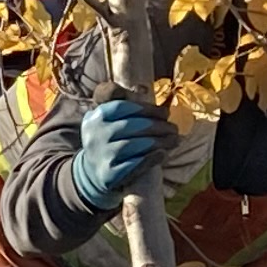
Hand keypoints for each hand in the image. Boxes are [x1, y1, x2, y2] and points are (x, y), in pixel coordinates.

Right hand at [68, 97, 171, 212]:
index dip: (146, 108)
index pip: (121, 106)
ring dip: (158, 142)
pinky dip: (150, 159)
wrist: (92, 174)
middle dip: (157, 126)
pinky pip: (132, 165)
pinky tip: (162, 154)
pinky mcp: (107, 175)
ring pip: (132, 145)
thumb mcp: (109, 121)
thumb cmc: (110, 141)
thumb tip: (145, 91)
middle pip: (130, 126)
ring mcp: (99, 155)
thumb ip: (124, 106)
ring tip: (174, 141)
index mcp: (96, 117)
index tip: (165, 113)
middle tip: (174, 129)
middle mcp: (94, 134)